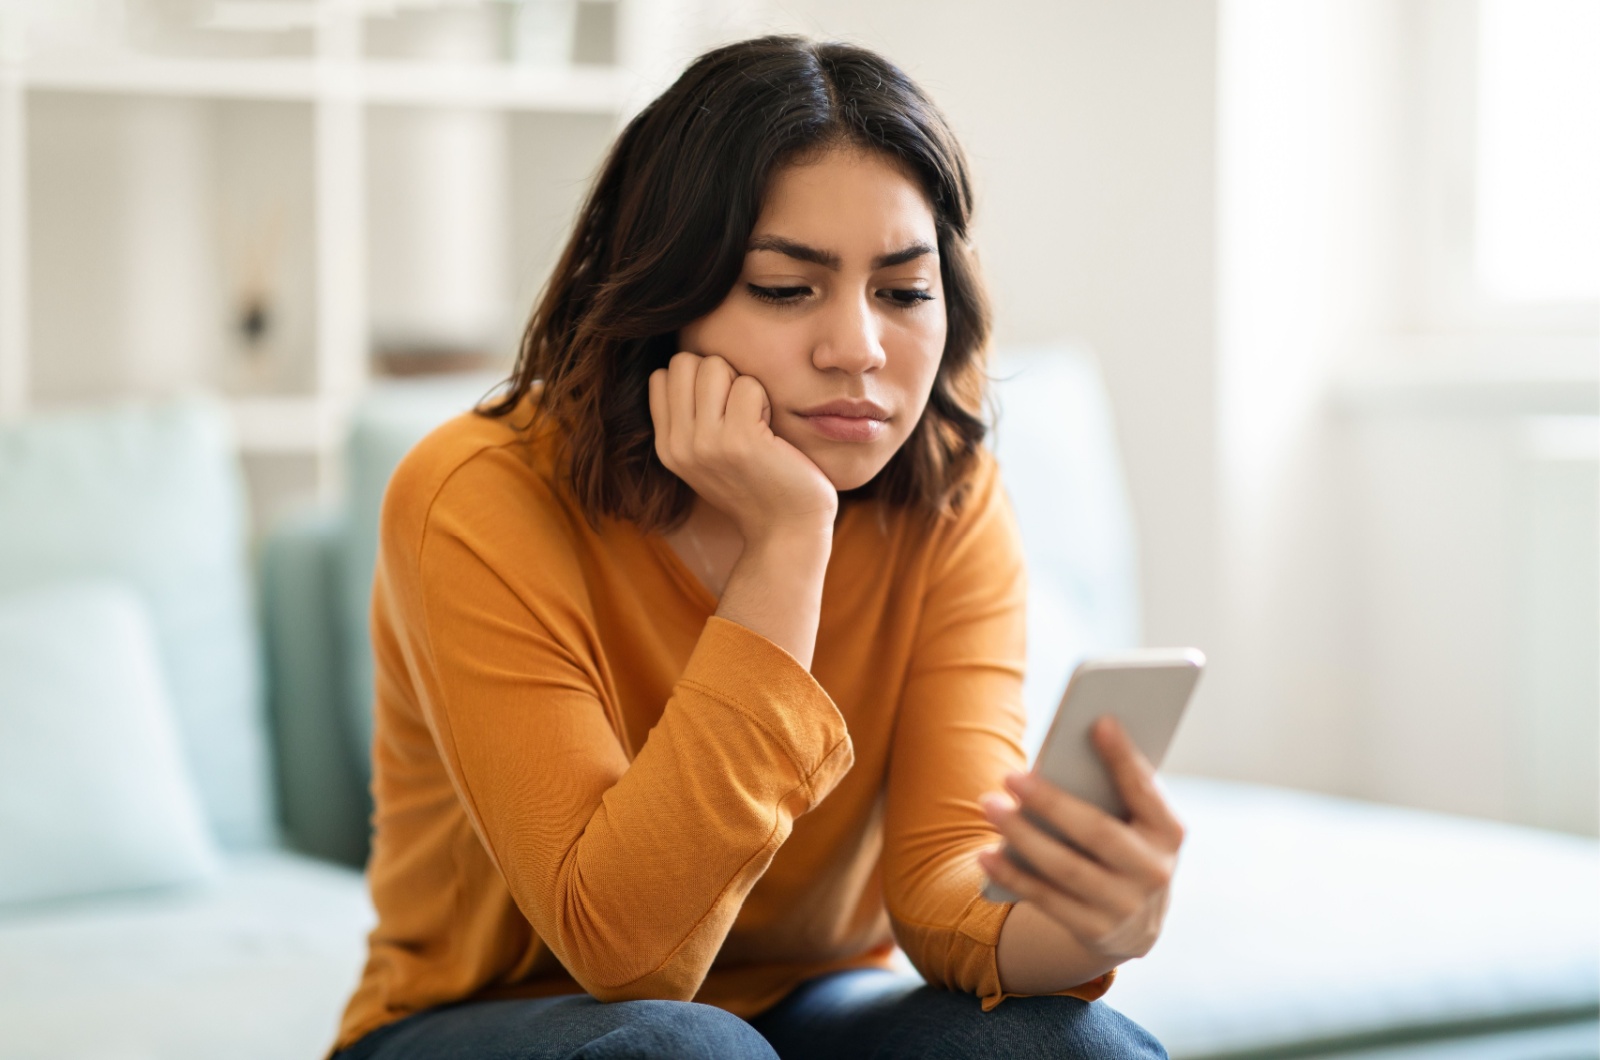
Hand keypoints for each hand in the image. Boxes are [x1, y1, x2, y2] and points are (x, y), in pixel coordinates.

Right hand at [648, 352, 836, 541]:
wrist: (786, 530)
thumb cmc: (757, 485)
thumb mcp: (706, 457)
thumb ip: (687, 419)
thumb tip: (685, 365)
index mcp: (667, 447)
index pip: (663, 375)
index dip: (697, 379)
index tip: (721, 409)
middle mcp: (679, 445)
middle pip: (685, 362)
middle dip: (718, 374)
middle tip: (740, 410)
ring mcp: (706, 443)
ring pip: (714, 366)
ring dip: (742, 384)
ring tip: (755, 420)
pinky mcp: (740, 441)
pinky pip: (748, 384)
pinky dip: (765, 400)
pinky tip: (771, 432)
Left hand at [977, 717, 1183, 962]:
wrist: (1135, 923)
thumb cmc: (1125, 845)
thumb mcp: (1134, 822)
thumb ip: (1112, 791)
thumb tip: (1063, 756)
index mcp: (1169, 833)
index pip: (1145, 791)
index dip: (1124, 758)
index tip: (1098, 721)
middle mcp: (1154, 872)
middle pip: (1097, 832)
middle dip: (1050, 802)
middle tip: (1009, 776)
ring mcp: (1125, 906)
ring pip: (1065, 868)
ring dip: (1022, 836)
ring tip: (989, 805)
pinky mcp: (1095, 931)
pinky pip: (1046, 900)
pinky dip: (1013, 875)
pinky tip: (984, 855)